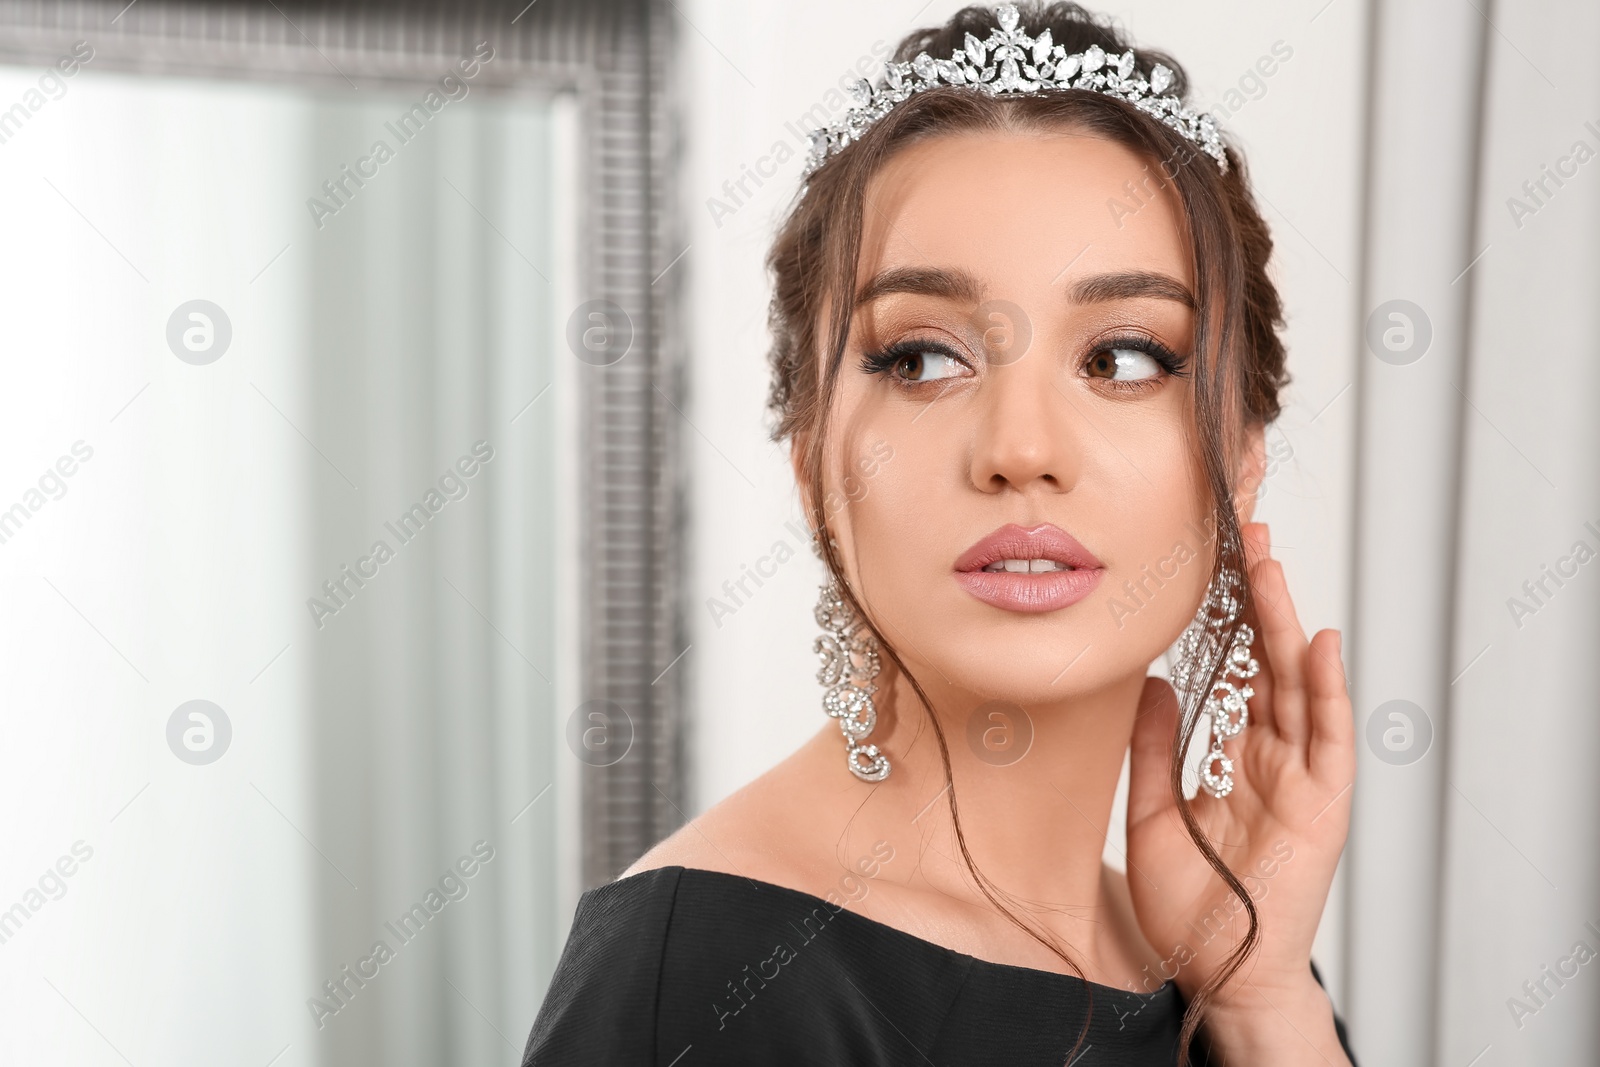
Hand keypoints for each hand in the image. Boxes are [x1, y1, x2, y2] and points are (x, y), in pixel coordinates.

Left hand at [1124, 522, 1355, 1017]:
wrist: (1216, 971)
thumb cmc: (1190, 903)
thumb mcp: (1151, 810)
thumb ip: (1152, 747)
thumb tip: (1151, 681)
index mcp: (1234, 756)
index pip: (1234, 671)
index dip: (1225, 620)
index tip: (1211, 563)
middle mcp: (1272, 758)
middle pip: (1268, 664)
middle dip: (1257, 601)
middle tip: (1244, 537)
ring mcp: (1301, 778)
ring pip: (1297, 685)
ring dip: (1285, 624)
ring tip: (1268, 565)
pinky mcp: (1324, 805)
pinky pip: (1329, 738)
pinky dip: (1328, 690)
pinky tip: (1320, 643)